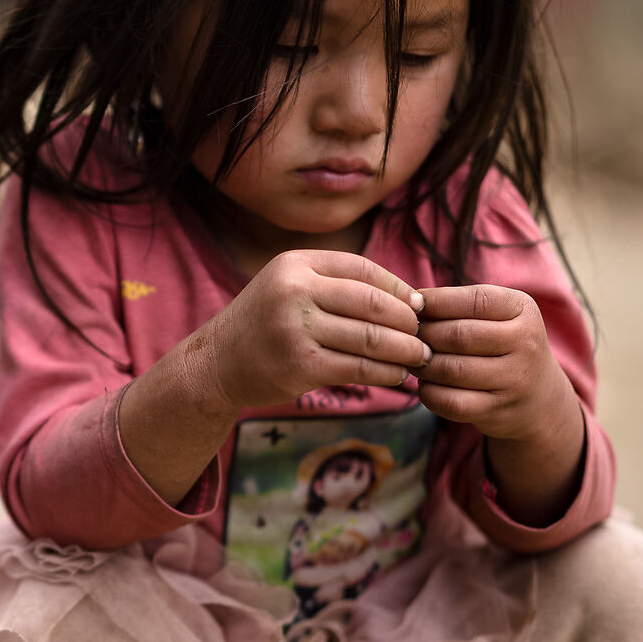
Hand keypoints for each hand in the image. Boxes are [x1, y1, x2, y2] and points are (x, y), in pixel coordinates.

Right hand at [118, 250, 428, 508]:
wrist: (216, 364)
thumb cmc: (264, 324)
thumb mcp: (289, 286)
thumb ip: (335, 284)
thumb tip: (408, 297)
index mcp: (295, 265)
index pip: (363, 269)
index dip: (398, 288)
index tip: (419, 306)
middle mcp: (294, 292)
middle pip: (372, 302)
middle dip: (408, 321)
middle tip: (426, 335)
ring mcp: (295, 329)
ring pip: (370, 338)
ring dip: (404, 350)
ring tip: (421, 358)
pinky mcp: (299, 366)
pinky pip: (358, 368)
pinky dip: (386, 373)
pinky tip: (398, 376)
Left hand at [414, 284, 585, 523]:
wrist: (538, 396)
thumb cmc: (504, 344)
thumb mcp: (499, 315)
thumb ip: (462, 304)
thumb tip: (410, 302)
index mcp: (524, 311)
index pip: (474, 301)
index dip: (436, 301)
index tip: (413, 305)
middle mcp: (526, 344)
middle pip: (459, 336)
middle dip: (424, 335)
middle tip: (406, 336)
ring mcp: (514, 380)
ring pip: (452, 370)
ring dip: (423, 365)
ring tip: (414, 359)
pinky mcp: (498, 411)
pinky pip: (451, 402)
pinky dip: (429, 393)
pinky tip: (425, 385)